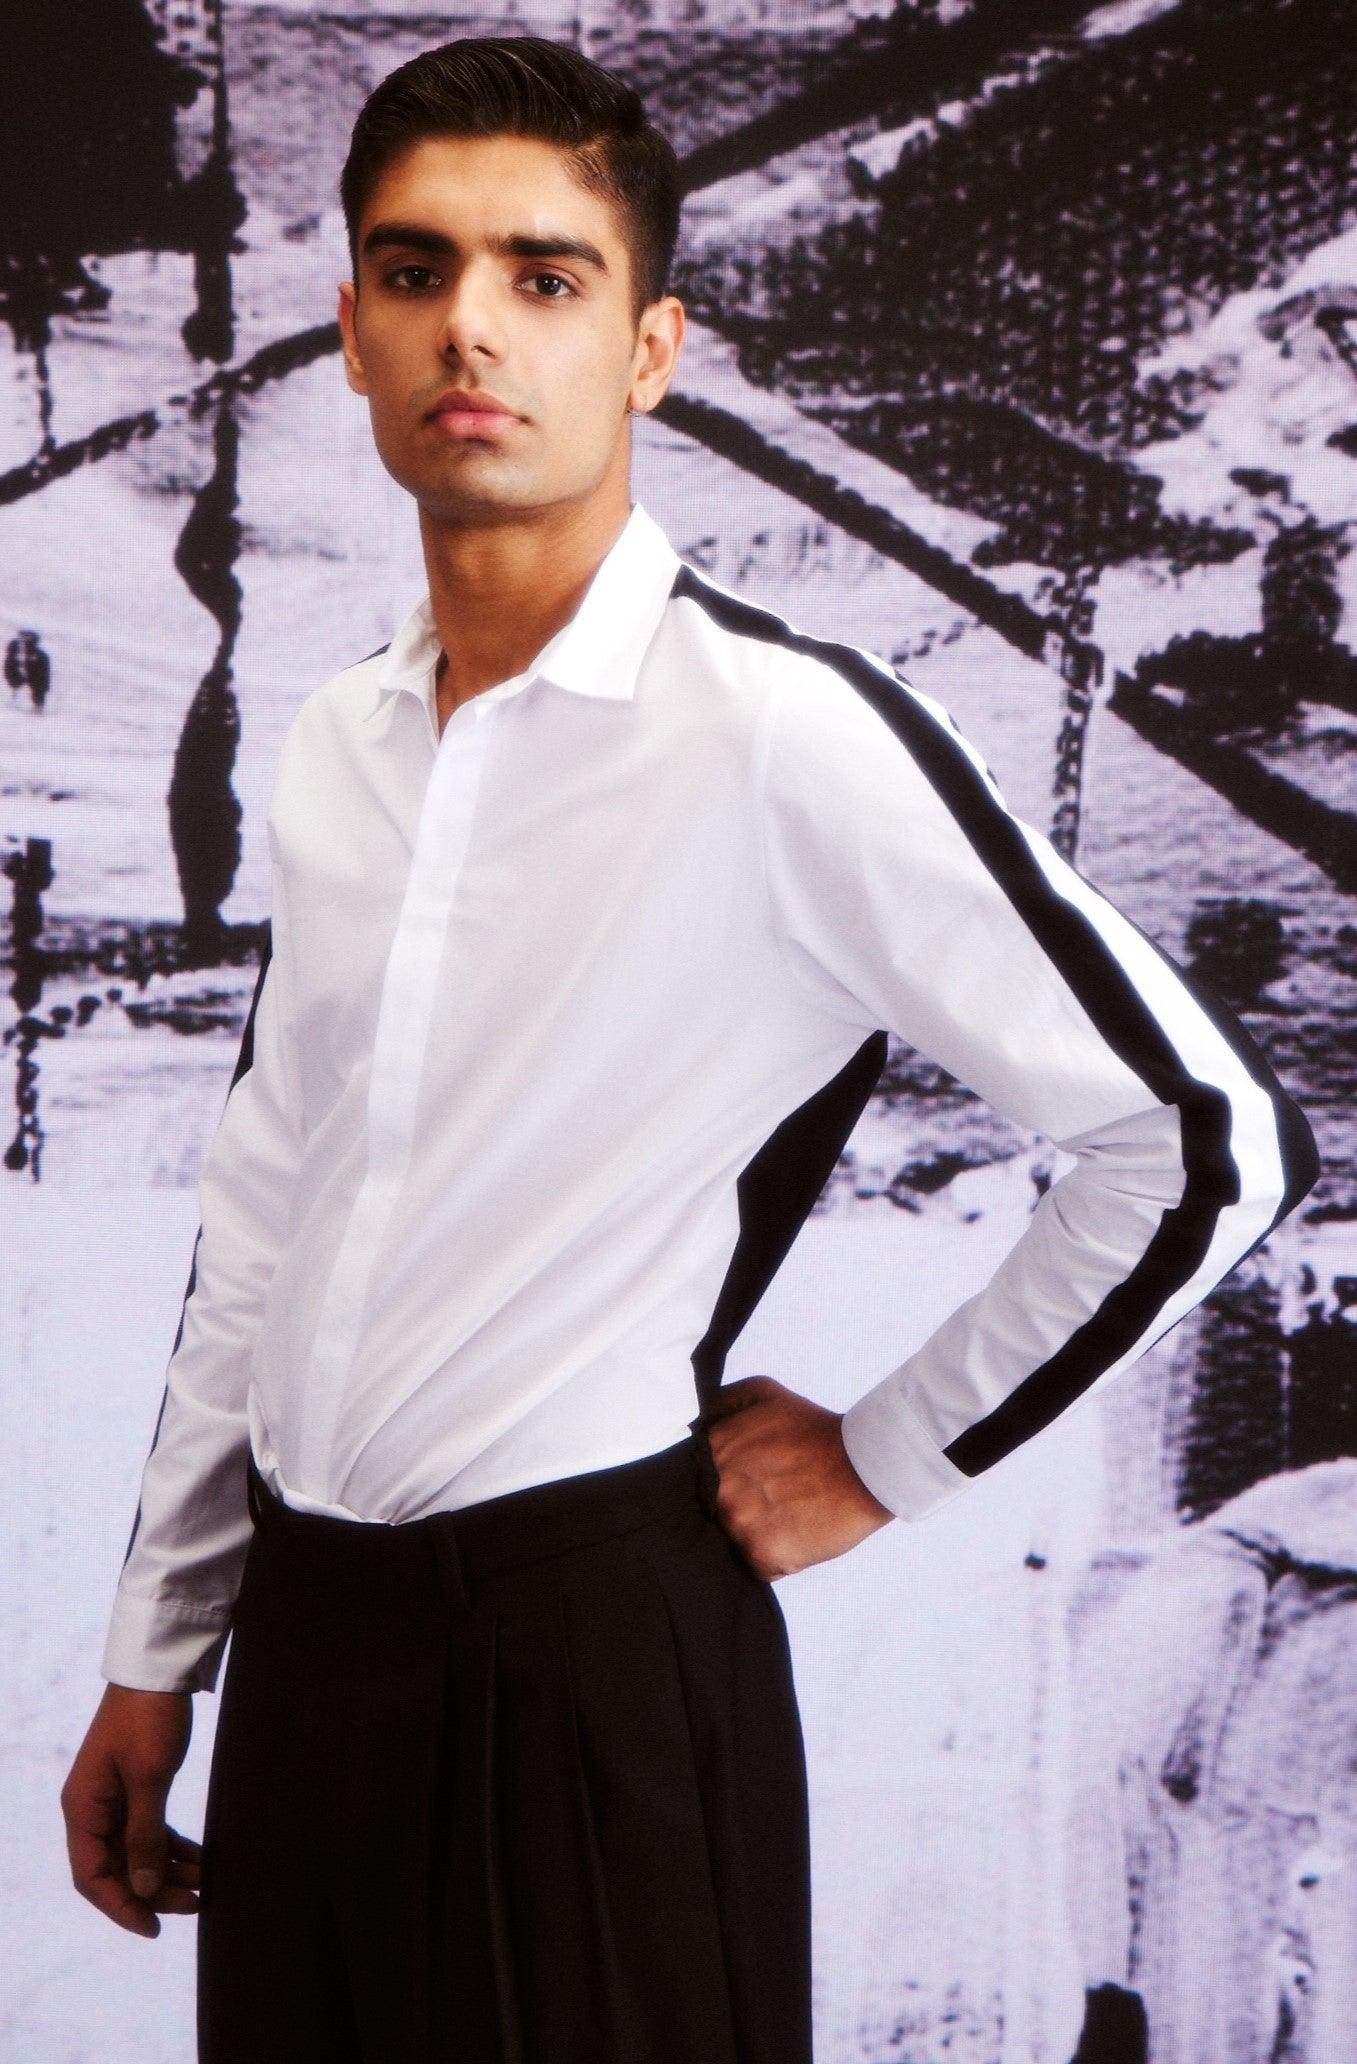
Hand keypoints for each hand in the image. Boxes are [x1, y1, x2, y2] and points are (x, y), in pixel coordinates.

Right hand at [61, 1683, 202, 1937]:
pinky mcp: (138, 1788)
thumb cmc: (149, 1719)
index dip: (121, 1907)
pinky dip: (174, 1848)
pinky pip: (151, 1831)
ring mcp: (115, 1799)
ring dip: (169, 1872)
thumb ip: (144, 1838)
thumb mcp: (149, 1779)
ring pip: (138, 1853)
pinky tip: (202, 1860)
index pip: (92, 1878)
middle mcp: (93, 1809)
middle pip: (117, 1869)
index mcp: (82, 1809)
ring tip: (206, 1886)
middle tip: (196, 1904)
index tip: (154, 1928)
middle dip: (154, 1892)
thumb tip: (144, 1891)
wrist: (159, 1670)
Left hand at [702, 1374, 894, 1580]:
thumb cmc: (816, 1431)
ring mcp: (738, 1521)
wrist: (865, 1465)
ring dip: (755, 1534)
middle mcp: (718, 1487)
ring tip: (787, 1514)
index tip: (748, 1479)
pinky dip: (774, 1557)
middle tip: (772, 1497)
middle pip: (710, 1512)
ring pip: (731, 1541)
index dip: (722, 1483)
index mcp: (712, 1451)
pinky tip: (796, 1533)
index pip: (693, 1480)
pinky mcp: (761, 1553)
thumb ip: (722, 1403)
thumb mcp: (763, 1393)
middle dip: (736, 1509)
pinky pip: (755, 1567)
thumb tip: (695, 1421)